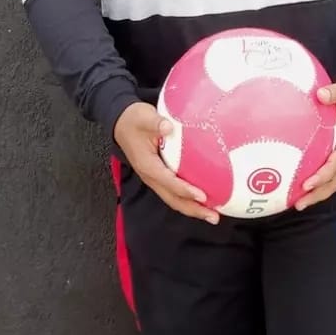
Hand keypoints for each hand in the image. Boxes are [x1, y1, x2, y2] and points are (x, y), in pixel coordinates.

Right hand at [113, 103, 220, 223]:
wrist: (122, 122)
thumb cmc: (134, 119)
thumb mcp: (144, 117)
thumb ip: (156, 123)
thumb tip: (169, 127)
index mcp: (147, 165)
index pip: (168, 182)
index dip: (185, 190)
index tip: (202, 196)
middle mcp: (150, 176)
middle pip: (173, 199)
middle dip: (193, 209)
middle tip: (214, 217)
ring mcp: (154, 178)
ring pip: (173, 199)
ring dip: (192, 209)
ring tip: (212, 215)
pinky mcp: (158, 176)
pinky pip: (173, 192)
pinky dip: (188, 199)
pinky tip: (203, 200)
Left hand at [294, 76, 335, 210]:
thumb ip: (334, 92)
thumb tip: (320, 95)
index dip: (322, 175)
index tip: (306, 184)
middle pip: (335, 180)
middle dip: (318, 193)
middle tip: (299, 204)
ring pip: (335, 179)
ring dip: (319, 191)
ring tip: (299, 202)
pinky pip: (333, 171)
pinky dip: (321, 181)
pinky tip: (305, 183)